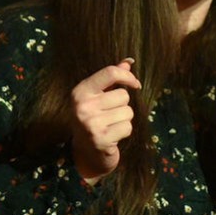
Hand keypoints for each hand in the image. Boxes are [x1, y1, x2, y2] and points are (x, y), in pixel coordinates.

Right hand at [69, 59, 140, 181]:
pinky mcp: (100, 139)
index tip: (135, 84)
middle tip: (110, 115)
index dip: (128, 77)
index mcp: (80, 91)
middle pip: (123, 95)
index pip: (110, 73)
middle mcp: (82, 106)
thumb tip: (129, 61)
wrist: (85, 152)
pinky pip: (127, 127)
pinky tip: (113, 136)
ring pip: (128, 112)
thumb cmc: (95, 118)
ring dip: (124, 119)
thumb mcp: (99, 96)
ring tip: (111, 125)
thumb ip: (111, 78)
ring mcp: (90, 124)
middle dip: (123, 105)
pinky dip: (124, 132)